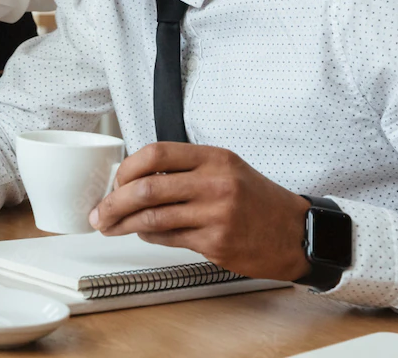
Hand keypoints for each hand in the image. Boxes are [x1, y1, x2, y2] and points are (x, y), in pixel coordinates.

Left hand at [89, 143, 311, 280]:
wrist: (297, 233)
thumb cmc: (258, 201)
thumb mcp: (227, 169)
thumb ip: (186, 169)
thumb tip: (136, 178)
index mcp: (214, 159)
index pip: (156, 153)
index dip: (127, 168)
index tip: (115, 180)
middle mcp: (215, 184)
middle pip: (147, 188)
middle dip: (114, 202)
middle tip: (100, 212)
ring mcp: (216, 215)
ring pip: (152, 218)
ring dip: (124, 224)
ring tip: (110, 226)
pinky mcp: (216, 244)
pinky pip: (169, 239)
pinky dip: (149, 237)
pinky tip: (143, 235)